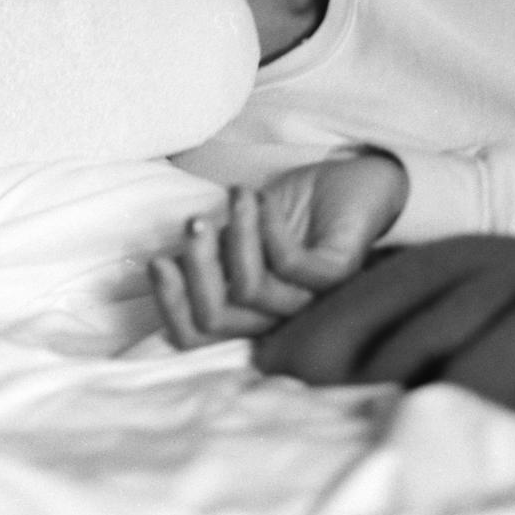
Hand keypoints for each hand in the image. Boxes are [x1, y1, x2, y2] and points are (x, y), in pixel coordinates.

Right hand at [152, 152, 408, 348]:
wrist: (355, 178)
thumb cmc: (295, 209)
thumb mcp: (240, 232)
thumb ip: (211, 255)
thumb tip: (162, 263)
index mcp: (251, 311)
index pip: (197, 336)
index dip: (170, 305)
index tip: (158, 261)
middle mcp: (279, 316)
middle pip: (217, 319)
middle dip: (196, 268)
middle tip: (196, 223)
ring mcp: (311, 299)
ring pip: (251, 290)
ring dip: (236, 235)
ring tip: (239, 196)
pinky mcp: (339, 273)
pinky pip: (291, 264)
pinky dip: (269, 228)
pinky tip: (265, 201)